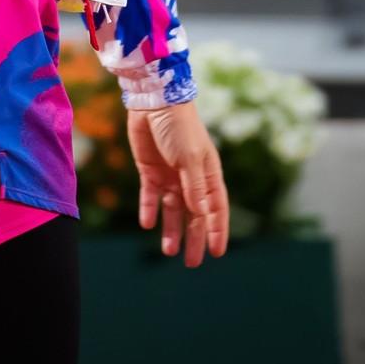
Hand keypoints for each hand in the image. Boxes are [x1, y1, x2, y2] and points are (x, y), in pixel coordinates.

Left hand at [127, 101, 228, 266]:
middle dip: (193, 238)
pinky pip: (150, 196)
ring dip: (171, 230)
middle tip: (191, 262)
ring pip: (172, 210)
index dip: (216, 230)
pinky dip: (149, 210)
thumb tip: (201, 214)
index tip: (217, 252)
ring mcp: (170, 175)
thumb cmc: (179, 126)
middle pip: (194, 214)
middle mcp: (191, 178)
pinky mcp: (150, 170)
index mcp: (208, 174)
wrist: (154, 101)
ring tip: (169, 252)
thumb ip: (194, 186)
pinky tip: (148, 224)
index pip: (215, 208)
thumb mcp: (190, 157)